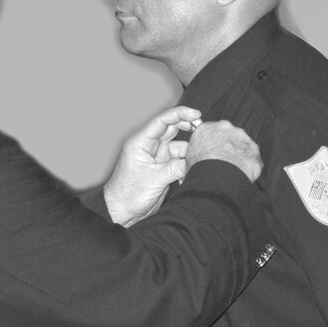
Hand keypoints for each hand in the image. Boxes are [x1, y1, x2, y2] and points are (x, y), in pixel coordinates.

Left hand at [104, 106, 201, 226]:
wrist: (122, 212)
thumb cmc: (128, 194)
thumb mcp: (155, 180)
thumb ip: (176, 168)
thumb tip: (196, 160)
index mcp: (142, 142)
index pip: (163, 121)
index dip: (180, 114)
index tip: (196, 114)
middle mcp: (150, 146)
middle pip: (173, 129)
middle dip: (190, 127)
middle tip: (205, 130)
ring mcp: (157, 157)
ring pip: (179, 146)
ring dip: (190, 151)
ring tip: (199, 158)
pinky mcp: (163, 168)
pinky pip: (180, 161)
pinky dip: (187, 164)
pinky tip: (192, 172)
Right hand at [187, 120, 262, 181]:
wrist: (216, 177)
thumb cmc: (200, 168)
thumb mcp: (189, 157)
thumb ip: (196, 151)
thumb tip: (198, 158)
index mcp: (206, 128)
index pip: (210, 131)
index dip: (212, 142)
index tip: (212, 151)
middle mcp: (225, 127)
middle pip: (228, 135)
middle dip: (227, 146)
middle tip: (222, 161)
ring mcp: (241, 136)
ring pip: (241, 144)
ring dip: (239, 154)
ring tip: (232, 169)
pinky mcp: (253, 148)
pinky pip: (252, 156)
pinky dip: (248, 164)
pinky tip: (242, 174)